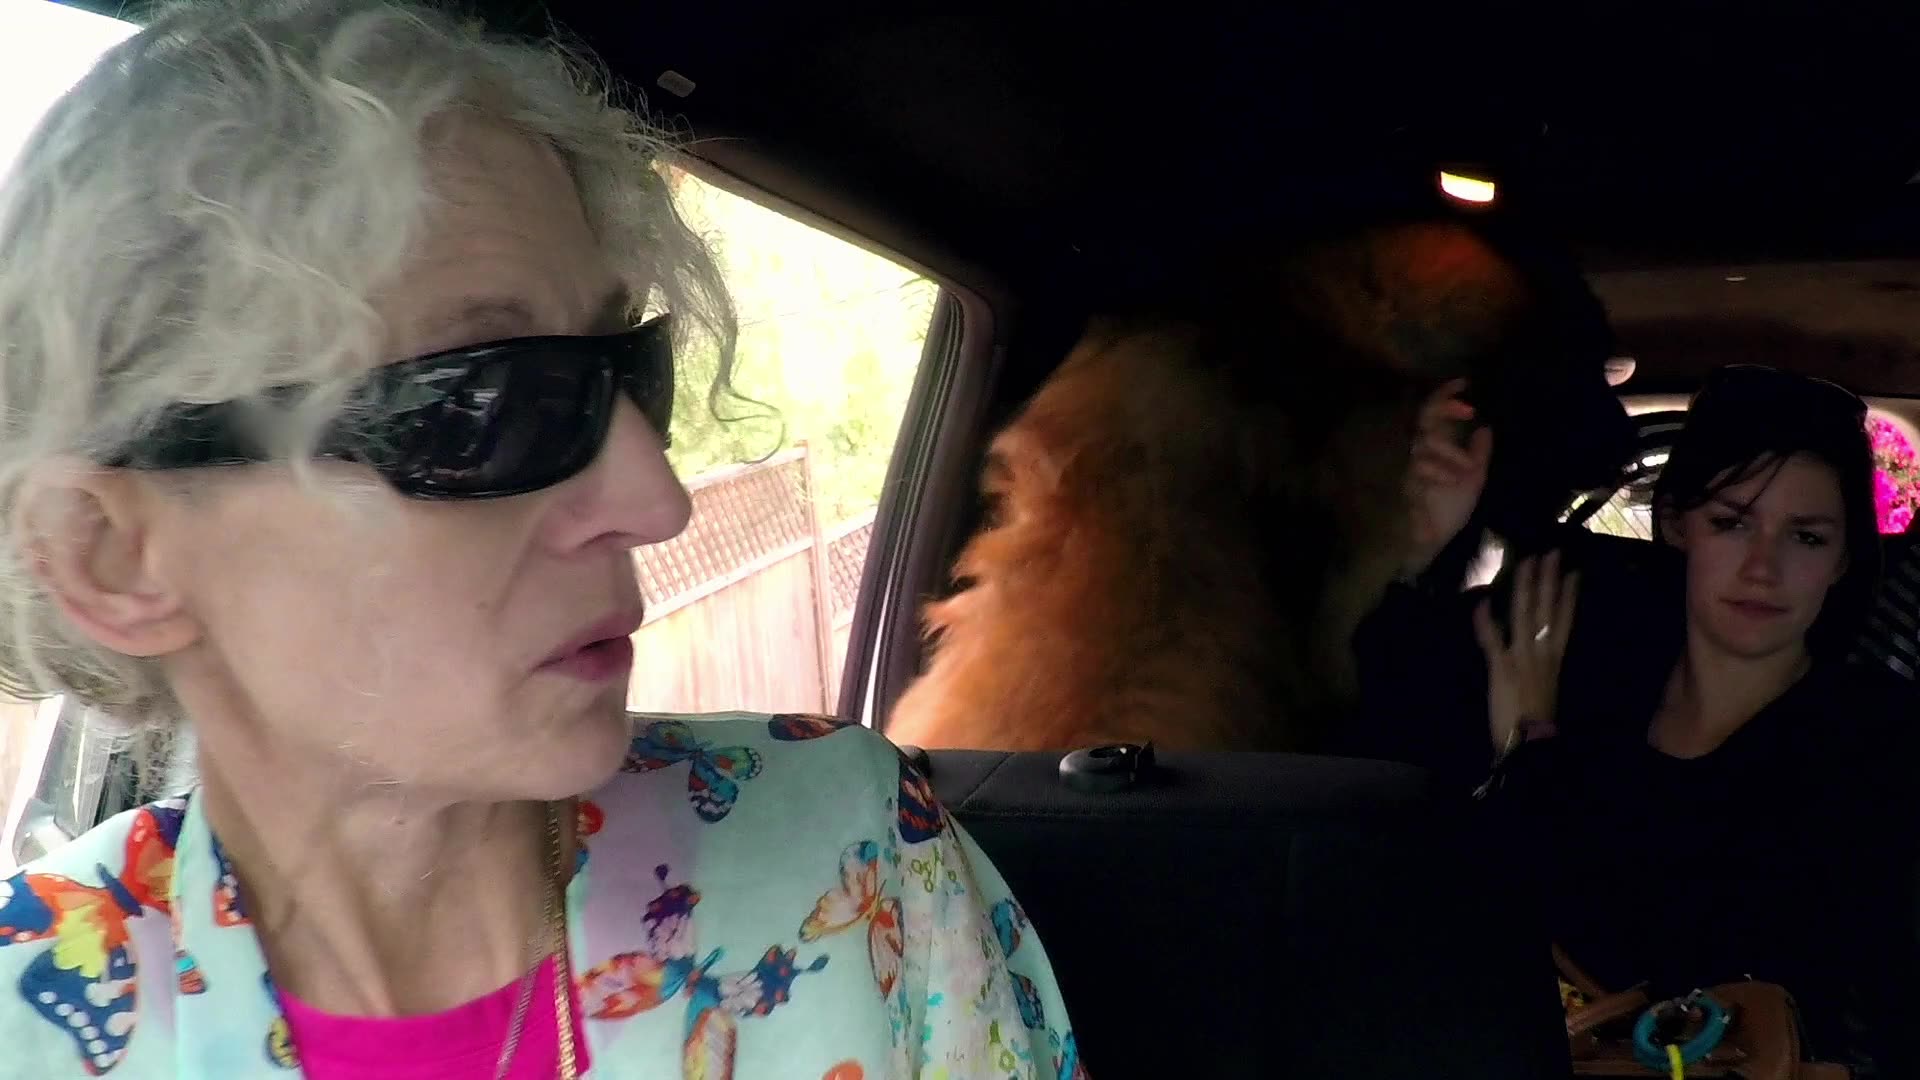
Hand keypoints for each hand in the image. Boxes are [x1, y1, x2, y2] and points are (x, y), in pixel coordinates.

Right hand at [1406, 379, 1492, 577]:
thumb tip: (1485, 427)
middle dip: (1447, 413)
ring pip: (1427, 441)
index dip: (1445, 396)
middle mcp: (1420, 452)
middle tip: (1469, 411)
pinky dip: (1441, 471)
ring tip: (1464, 472)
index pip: (1433, 413)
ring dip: (1450, 453)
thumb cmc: (1451, 511)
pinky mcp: (1405, 480)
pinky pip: (1421, 464)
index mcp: (1437, 448)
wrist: (1434, 543)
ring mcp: (1410, 466)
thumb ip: (1479, 453)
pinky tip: (1451, 481)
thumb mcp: (1474, 479)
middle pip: (1425, 419)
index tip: (1464, 383)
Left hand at [1472, 551, 1578, 755]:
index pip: (1564, 620)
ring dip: (1524, 586)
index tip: (1573, 572)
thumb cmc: (1536, 720)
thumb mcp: (1545, 686)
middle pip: (1546, 609)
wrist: (1530, 743)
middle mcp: (1541, 652)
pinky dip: (1485, 621)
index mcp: (1555, 658)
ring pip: (1524, 614)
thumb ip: (1542, 663)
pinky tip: (1481, 602)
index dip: (1569, 595)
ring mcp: (1522, 657)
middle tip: (1550, 552)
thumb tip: (1542, 645)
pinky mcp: (1502, 667)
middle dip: (1548, 579)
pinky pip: (1492, 640)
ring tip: (1527, 562)